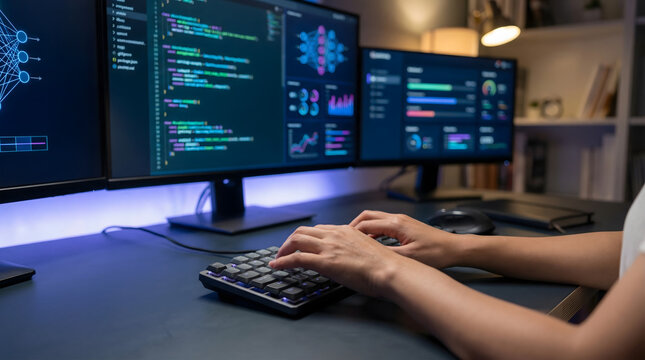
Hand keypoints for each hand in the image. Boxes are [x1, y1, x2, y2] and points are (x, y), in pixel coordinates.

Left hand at [270, 224, 407, 296]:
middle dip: (290, 241)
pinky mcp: (325, 261)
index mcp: (346, 231)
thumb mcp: (366, 249)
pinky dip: (283, 261)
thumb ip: (354, 249)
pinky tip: (277, 266)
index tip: (300, 244)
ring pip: (296, 240)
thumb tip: (348, 258)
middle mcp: (335, 235)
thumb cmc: (385, 265)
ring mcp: (329, 247)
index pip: (319, 230)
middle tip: (285, 251)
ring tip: (278, 259)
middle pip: (303, 231)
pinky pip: (296, 258)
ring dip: (283, 249)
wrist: (390, 270)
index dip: (306, 237)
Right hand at [349, 210, 465, 268]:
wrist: (454, 248)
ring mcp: (402, 220)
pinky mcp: (406, 225)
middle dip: (354, 225)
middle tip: (344, 237)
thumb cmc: (436, 252)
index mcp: (396, 224)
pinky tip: (372, 241)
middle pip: (368, 216)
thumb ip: (387, 254)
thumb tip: (369, 255)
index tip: (343, 240)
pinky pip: (384, 223)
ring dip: (364, 227)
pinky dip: (374, 230)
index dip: (352, 232)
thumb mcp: (409, 257)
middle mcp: (398, 218)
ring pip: (376, 219)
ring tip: (355, 240)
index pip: (366, 224)